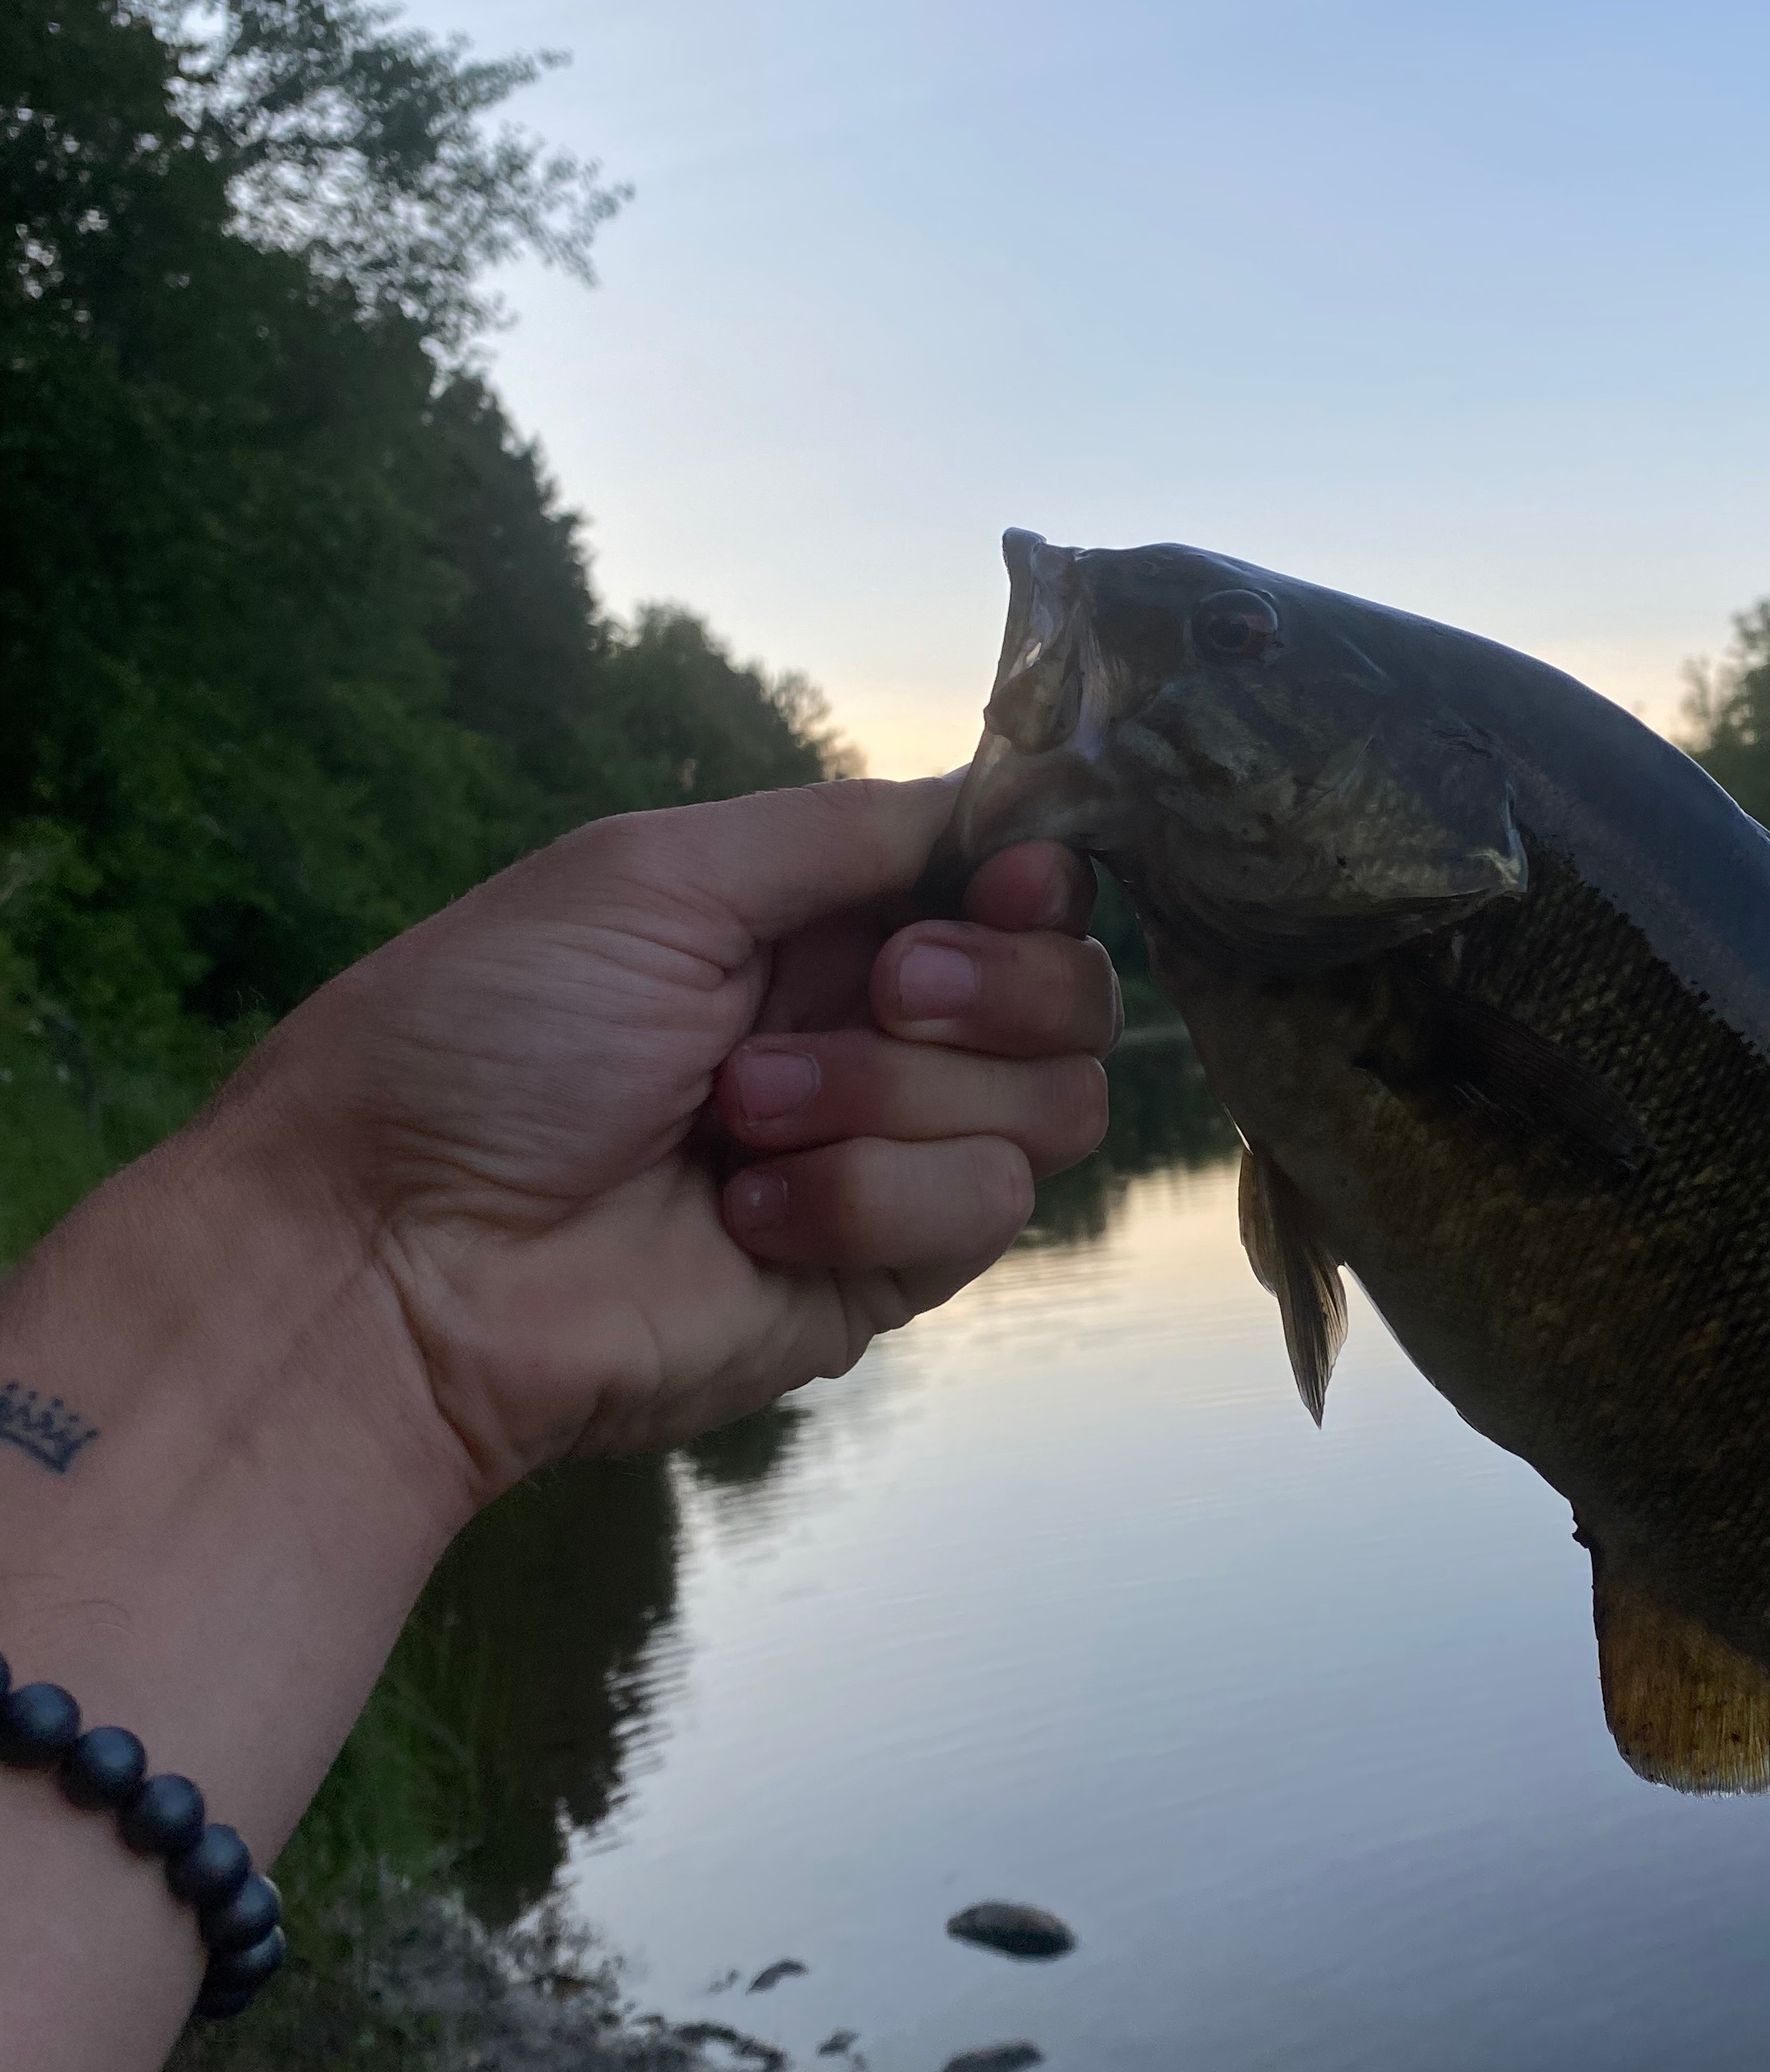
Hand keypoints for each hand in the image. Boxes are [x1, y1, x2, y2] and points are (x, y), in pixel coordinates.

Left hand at [232, 777, 1117, 1500]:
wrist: (397, 1255)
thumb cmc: (485, 1043)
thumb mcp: (654, 875)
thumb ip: (845, 831)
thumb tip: (1002, 796)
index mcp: (814, 921)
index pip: (1012, 883)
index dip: (1039, 880)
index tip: (1005, 882)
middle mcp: (870, 1031)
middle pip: (1071, 993)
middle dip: (995, 984)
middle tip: (882, 993)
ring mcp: (886, 1156)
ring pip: (1051, 1105)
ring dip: (893, 1094)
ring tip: (742, 1113)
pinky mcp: (883, 1274)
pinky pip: (983, 1211)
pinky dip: (865, 1196)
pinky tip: (743, 1211)